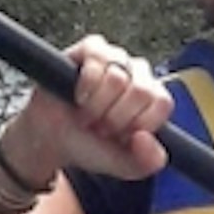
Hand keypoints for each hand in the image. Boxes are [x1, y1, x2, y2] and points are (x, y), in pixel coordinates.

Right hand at [0, 37, 172, 185]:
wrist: (50, 139)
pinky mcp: (92, 48)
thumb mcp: (123, 165)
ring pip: (118, 77)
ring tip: (87, 113)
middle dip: (115, 118)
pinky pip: (98, 59)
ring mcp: (116, 57)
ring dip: (97, 104)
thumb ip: (147, 161)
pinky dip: (86, 84)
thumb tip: (146, 138)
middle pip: (141, 90)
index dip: (138, 123)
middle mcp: (138, 74)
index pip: (162, 103)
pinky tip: (79, 96)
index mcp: (153, 98)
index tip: (120, 135)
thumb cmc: (90, 145)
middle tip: (100, 126)